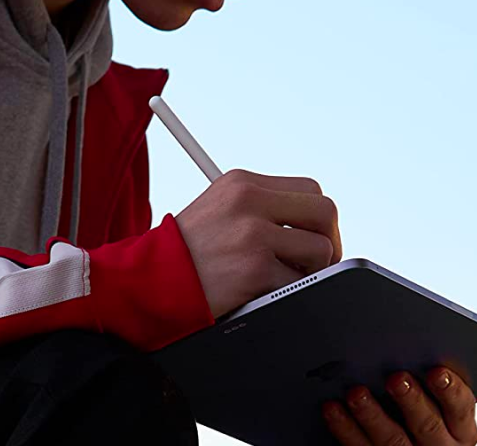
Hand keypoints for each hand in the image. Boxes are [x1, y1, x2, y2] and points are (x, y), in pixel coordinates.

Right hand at [175, 169, 341, 317]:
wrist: (147, 282)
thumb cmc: (184, 254)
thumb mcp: (218, 210)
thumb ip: (262, 209)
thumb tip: (313, 228)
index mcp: (243, 182)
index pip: (309, 188)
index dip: (318, 218)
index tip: (313, 237)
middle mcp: (249, 201)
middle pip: (324, 211)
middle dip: (329, 242)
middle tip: (317, 265)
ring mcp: (253, 235)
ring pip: (319, 250)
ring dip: (309, 273)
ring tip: (281, 280)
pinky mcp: (254, 269)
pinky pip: (297, 284)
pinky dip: (287, 295)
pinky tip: (262, 293)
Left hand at [323, 367, 476, 445]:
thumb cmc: (421, 417)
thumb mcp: (438, 402)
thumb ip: (437, 381)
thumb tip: (431, 349)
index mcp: (461, 429)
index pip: (461, 408)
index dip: (450, 390)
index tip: (436, 371)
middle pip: (427, 425)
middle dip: (410, 400)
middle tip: (395, 378)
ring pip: (392, 440)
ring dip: (372, 415)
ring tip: (356, 393)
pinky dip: (345, 427)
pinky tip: (333, 409)